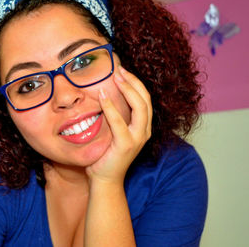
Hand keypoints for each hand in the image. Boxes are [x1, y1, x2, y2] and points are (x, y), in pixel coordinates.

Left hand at [86, 66, 152, 184]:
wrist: (105, 179)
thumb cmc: (106, 153)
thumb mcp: (114, 130)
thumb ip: (115, 115)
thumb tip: (104, 94)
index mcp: (143, 126)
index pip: (145, 99)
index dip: (135, 83)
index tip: (122, 71)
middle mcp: (144, 131)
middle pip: (145, 99)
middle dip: (133, 81)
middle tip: (119, 69)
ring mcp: (137, 138)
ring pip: (140, 107)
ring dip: (128, 89)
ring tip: (116, 76)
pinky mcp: (126, 145)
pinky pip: (120, 122)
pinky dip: (111, 107)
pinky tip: (102, 96)